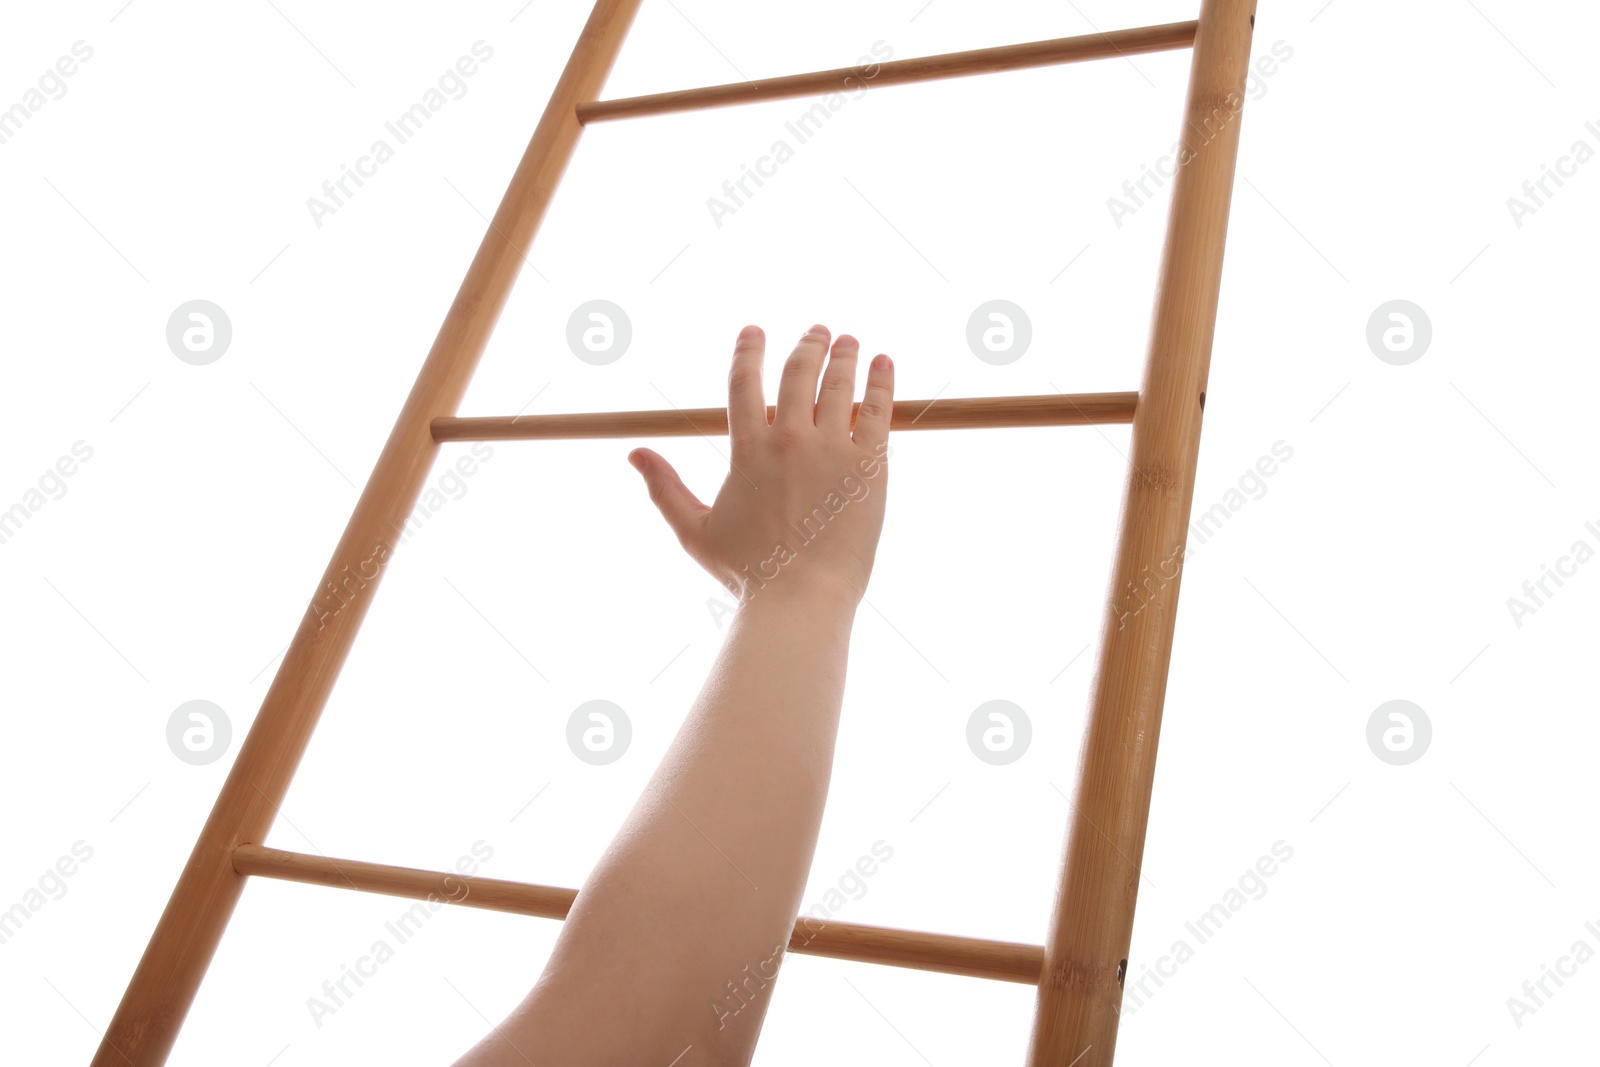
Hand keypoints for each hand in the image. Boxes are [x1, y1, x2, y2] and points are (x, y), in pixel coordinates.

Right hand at [628, 323, 894, 607]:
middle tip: (819, 331)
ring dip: (844, 355)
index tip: (754, 330)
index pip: (744, 381)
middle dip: (808, 344)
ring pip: (839, 384)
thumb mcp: (694, 531)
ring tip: (848, 341)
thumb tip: (634, 454)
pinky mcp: (870, 467)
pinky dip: (880, 381)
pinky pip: (878, 411)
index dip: (749, 349)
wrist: (801, 599)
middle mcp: (790, 440)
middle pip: (798, 373)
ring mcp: (832, 450)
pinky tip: (883, 362)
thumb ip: (664, 488)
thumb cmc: (748, 573)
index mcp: (748, 450)